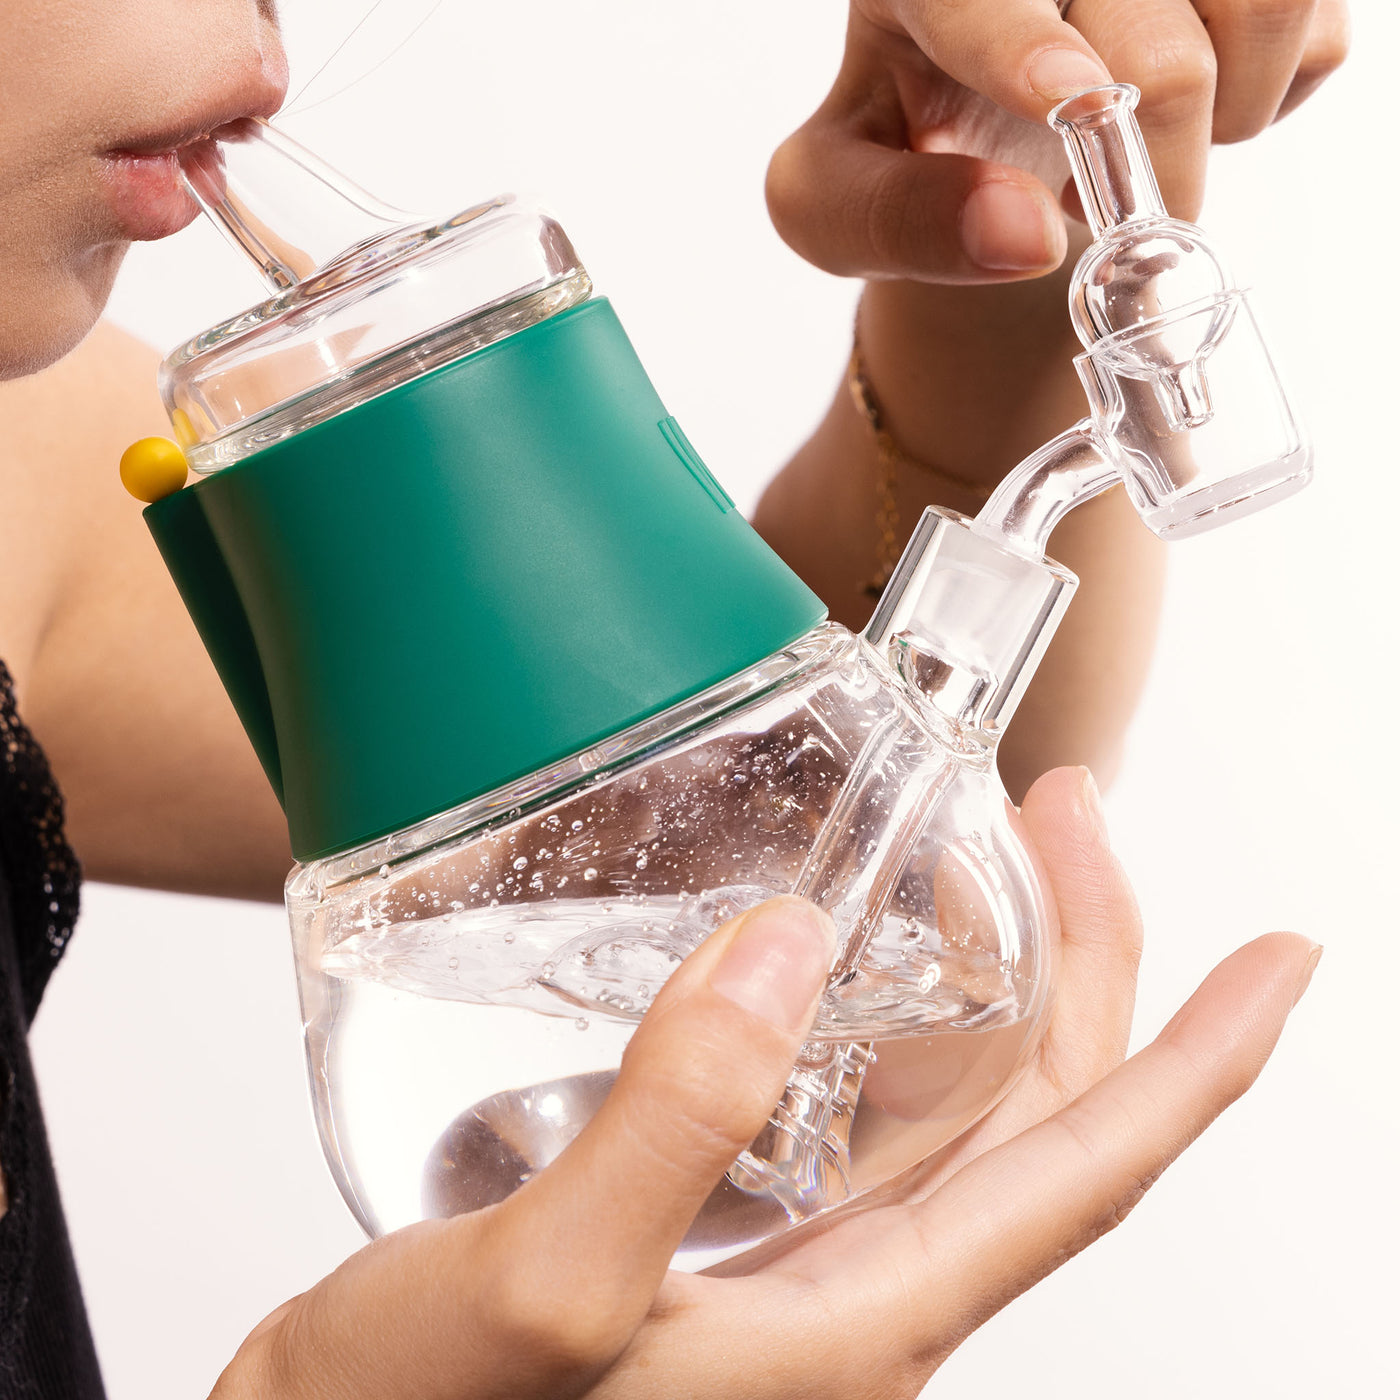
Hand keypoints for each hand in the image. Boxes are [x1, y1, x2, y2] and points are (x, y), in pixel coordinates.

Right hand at [209, 767, 1318, 1397]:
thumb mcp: (538, 1293)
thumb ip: (673, 1120)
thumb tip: (789, 951)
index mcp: (856, 1326)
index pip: (1087, 1169)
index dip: (1201, 1057)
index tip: (1285, 959)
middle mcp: (848, 1295)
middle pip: (1034, 1112)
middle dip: (1083, 955)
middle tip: (1067, 811)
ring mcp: (784, 1265)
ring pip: (946, 1103)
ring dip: (986, 972)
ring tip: (976, 852)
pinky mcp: (712, 1232)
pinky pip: (841, 1108)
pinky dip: (869, 1011)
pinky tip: (827, 950)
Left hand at [766, 0, 1350, 282]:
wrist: (978, 158)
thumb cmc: (896, 170)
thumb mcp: (837, 213)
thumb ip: (895, 221)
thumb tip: (1020, 235)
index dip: (1025, 42)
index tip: (1071, 103)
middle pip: (1148, 11)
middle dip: (1149, 138)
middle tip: (1121, 223)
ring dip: (1228, 114)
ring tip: (1157, 157)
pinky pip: (1316, 30)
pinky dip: (1269, 103)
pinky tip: (1202, 119)